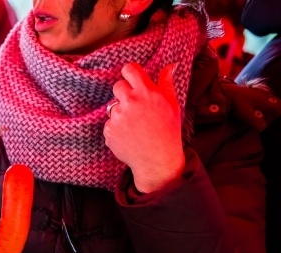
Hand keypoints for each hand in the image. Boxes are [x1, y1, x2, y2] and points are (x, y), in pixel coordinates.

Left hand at [104, 62, 184, 193]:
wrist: (157, 159)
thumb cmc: (168, 130)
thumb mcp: (172, 104)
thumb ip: (166, 82)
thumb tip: (171, 65)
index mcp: (146, 92)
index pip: (129, 69)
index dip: (130, 73)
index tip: (132, 79)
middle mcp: (130, 102)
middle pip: (118, 86)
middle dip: (125, 93)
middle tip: (136, 106)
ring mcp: (117, 117)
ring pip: (113, 106)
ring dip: (121, 112)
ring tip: (135, 124)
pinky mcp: (109, 131)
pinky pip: (109, 123)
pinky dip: (116, 128)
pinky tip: (129, 135)